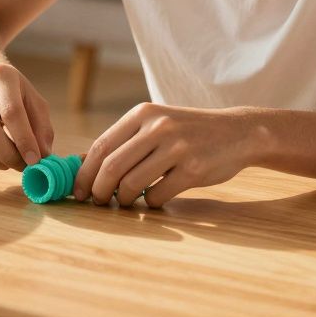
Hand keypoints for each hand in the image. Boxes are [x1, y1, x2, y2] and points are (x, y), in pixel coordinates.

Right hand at [0, 62, 54, 170]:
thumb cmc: (14, 93)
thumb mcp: (34, 101)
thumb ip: (42, 128)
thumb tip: (43, 156)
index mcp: (1, 75)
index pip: (11, 112)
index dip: (24, 140)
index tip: (35, 160)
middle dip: (9, 156)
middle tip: (23, 166)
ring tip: (10, 162)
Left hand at [73, 102, 265, 207]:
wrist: (237, 132)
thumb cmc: (188, 132)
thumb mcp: (156, 124)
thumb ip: (125, 141)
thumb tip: (82, 163)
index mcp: (143, 113)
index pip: (101, 146)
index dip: (84, 172)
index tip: (77, 191)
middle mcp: (158, 127)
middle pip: (111, 167)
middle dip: (98, 190)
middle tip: (97, 201)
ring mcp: (177, 148)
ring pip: (131, 184)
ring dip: (123, 199)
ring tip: (125, 201)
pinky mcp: (193, 169)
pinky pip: (157, 195)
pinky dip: (150, 203)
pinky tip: (154, 198)